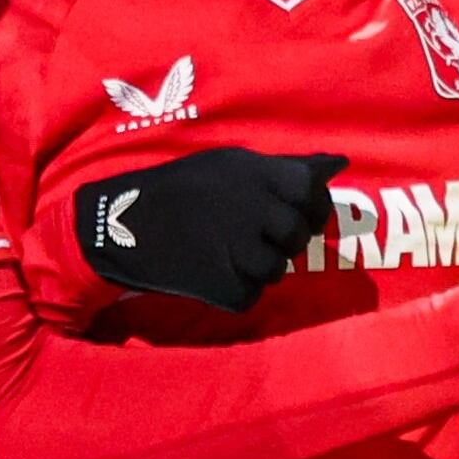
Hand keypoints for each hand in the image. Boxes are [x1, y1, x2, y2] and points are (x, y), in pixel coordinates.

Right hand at [73, 147, 346, 311]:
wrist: (118, 224)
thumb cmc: (181, 190)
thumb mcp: (229, 164)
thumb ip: (285, 167)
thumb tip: (339, 163)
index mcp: (259, 175)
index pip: (312, 196)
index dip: (309, 208)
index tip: (296, 213)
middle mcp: (256, 210)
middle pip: (298, 238)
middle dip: (283, 241)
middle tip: (252, 236)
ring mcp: (241, 251)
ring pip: (277, 270)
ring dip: (257, 266)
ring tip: (224, 251)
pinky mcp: (225, 287)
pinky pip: (250, 295)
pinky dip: (235, 289)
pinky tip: (210, 270)